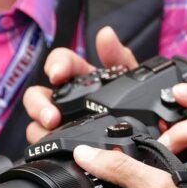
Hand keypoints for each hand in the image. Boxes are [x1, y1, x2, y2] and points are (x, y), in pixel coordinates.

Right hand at [23, 26, 137, 142]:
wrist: (149, 136)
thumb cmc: (135, 105)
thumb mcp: (131, 82)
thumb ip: (119, 58)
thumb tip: (106, 35)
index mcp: (81, 78)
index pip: (59, 63)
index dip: (55, 65)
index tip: (57, 74)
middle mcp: (66, 101)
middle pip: (37, 96)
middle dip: (39, 104)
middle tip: (52, 117)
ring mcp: (61, 125)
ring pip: (37, 123)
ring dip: (39, 128)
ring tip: (52, 134)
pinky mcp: (62, 146)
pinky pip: (46, 146)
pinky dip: (46, 147)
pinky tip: (56, 151)